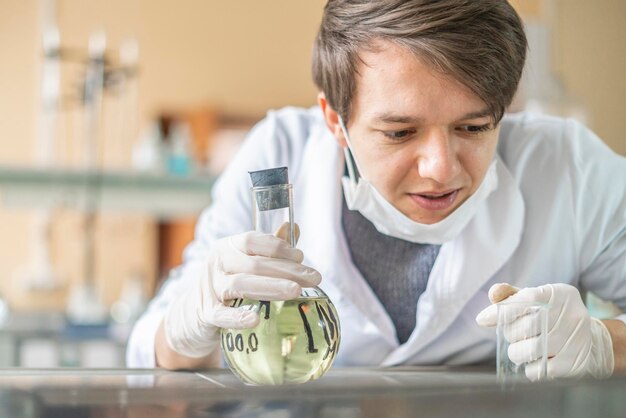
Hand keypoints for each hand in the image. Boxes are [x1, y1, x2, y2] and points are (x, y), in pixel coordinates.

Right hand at [163, 229, 320, 358]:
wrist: (191, 313)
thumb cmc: (226, 283)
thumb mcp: (244, 261)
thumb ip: (269, 247)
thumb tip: (295, 228)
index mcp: (227, 247)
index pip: (252, 240)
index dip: (278, 246)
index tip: (301, 257)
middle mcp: (217, 264)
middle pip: (253, 263)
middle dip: (287, 270)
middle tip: (314, 278)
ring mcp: (210, 288)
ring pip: (241, 284)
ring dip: (271, 287)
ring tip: (296, 291)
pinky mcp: (206, 314)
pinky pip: (222, 315)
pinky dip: (238, 317)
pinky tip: (256, 319)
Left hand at [476, 283, 613, 378]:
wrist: (587, 336)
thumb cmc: (550, 314)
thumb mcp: (534, 299)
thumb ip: (511, 295)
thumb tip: (492, 295)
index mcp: (559, 293)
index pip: (526, 298)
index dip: (502, 310)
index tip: (482, 319)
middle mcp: (572, 314)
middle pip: (525, 327)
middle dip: (511, 333)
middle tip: (514, 335)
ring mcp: (577, 339)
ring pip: (530, 350)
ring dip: (516, 352)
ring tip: (521, 348)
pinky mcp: (576, 363)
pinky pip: (540, 370)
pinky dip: (529, 368)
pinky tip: (534, 360)